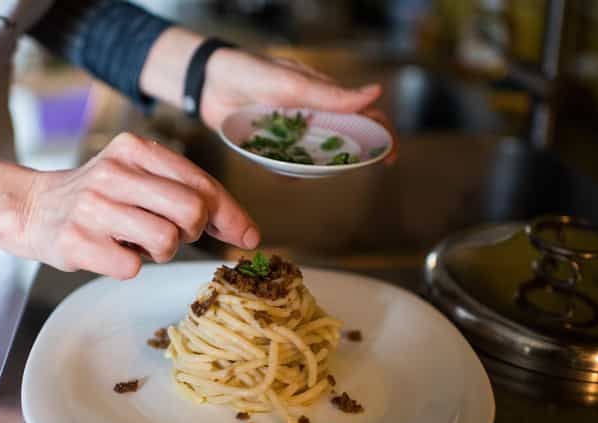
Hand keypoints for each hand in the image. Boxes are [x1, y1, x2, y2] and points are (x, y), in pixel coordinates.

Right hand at [22, 132, 259, 278]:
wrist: (35, 208)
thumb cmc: (101, 197)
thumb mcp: (141, 177)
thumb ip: (188, 194)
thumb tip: (244, 231)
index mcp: (136, 149)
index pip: (201, 183)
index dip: (231, 214)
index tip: (247, 236)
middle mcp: (114, 172)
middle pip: (191, 211)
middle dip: (193, 231)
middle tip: (172, 233)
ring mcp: (93, 207)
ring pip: (167, 241)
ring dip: (162, 252)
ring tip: (138, 242)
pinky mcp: (78, 242)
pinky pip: (133, 267)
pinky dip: (130, 266)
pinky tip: (113, 251)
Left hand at [201, 50, 397, 163]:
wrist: (208, 84)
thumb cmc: (250, 72)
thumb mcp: (291, 82)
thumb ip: (329, 93)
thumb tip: (374, 94)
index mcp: (324, 97)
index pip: (363, 114)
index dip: (381, 133)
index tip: (388, 154)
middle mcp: (313, 117)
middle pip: (345, 141)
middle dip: (356, 158)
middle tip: (357, 171)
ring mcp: (293, 134)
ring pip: (318, 159)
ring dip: (322, 169)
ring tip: (318, 173)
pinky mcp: (273, 148)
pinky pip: (288, 167)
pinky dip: (291, 173)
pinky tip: (287, 174)